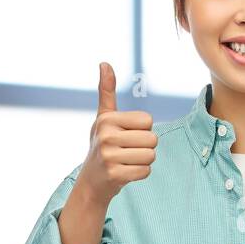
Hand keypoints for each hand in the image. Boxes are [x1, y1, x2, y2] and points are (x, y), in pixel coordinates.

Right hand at [76, 63, 157, 204]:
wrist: (92, 180)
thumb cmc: (103, 144)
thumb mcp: (104, 117)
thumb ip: (106, 91)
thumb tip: (104, 63)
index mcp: (107, 119)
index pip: (148, 121)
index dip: (143, 130)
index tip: (126, 136)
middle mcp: (106, 135)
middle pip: (152, 139)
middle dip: (145, 147)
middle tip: (127, 151)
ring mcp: (109, 156)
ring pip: (151, 156)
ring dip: (143, 161)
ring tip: (126, 161)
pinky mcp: (115, 174)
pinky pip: (146, 171)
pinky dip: (140, 174)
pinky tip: (125, 172)